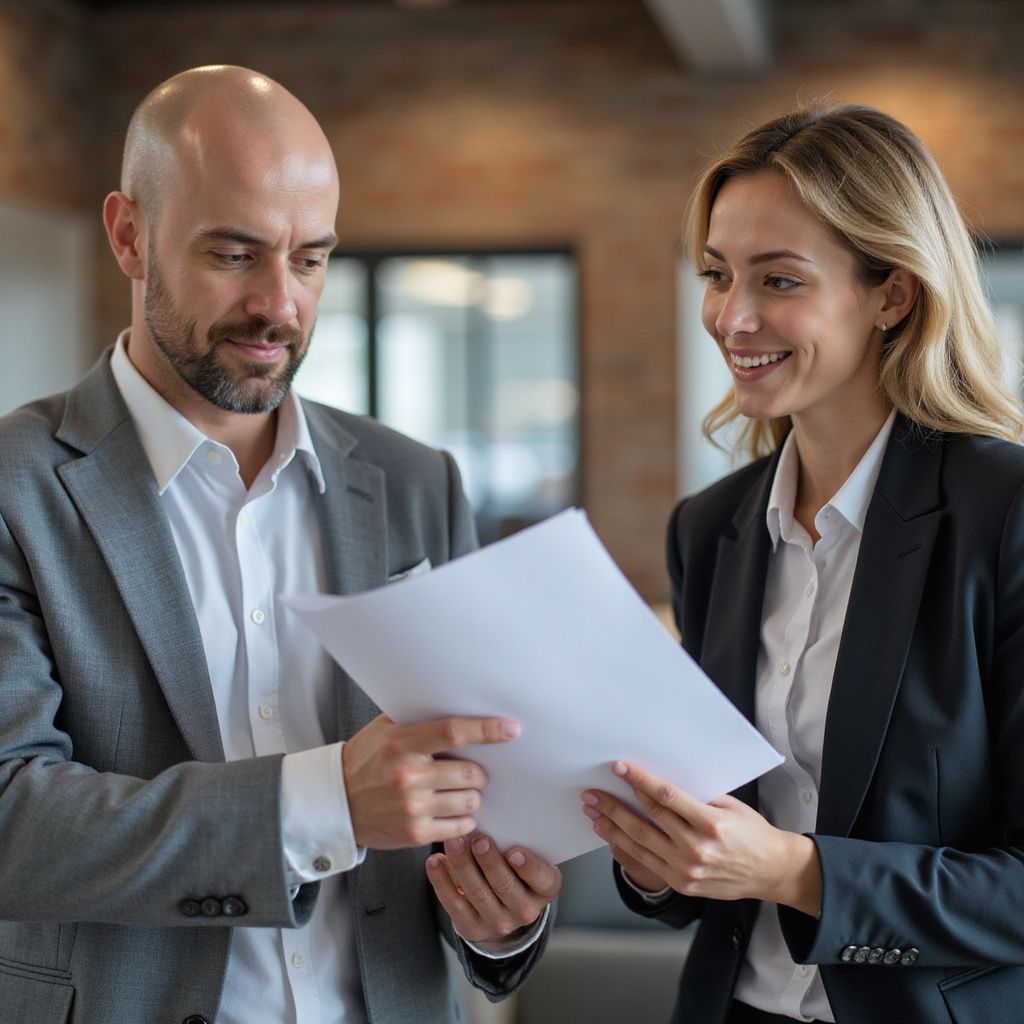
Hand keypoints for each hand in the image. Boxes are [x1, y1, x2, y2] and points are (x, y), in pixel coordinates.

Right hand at [342, 713, 519, 849]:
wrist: (335, 802)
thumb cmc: (366, 760)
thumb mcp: (385, 730)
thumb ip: (419, 718)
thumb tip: (458, 701)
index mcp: (402, 744)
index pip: (453, 732)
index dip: (486, 730)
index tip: (511, 728)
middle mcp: (408, 776)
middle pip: (470, 772)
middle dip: (479, 771)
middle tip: (471, 769)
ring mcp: (412, 808)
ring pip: (470, 800)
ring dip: (471, 794)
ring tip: (458, 790)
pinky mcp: (415, 833)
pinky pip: (461, 826)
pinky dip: (464, 818)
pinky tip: (451, 810)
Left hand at [426, 836, 560, 943]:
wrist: (505, 909)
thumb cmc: (516, 869)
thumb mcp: (528, 858)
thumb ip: (516, 843)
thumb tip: (492, 818)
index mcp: (544, 889)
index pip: (541, 879)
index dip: (529, 867)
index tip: (514, 851)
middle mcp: (525, 910)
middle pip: (505, 886)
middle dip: (490, 862)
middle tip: (479, 839)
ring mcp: (499, 923)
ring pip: (478, 894)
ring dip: (463, 866)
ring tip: (454, 843)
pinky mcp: (473, 928)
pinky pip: (455, 905)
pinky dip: (442, 882)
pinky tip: (435, 861)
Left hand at [582, 761, 821, 915]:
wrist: (770, 872)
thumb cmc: (752, 834)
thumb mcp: (731, 806)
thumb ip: (697, 796)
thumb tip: (661, 781)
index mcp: (710, 824)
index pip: (666, 798)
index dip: (640, 781)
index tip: (620, 768)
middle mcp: (696, 848)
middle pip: (645, 821)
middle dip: (614, 804)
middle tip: (592, 792)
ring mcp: (686, 869)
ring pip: (639, 844)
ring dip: (612, 826)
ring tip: (592, 812)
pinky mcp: (681, 884)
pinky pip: (645, 863)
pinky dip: (624, 848)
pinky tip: (611, 835)